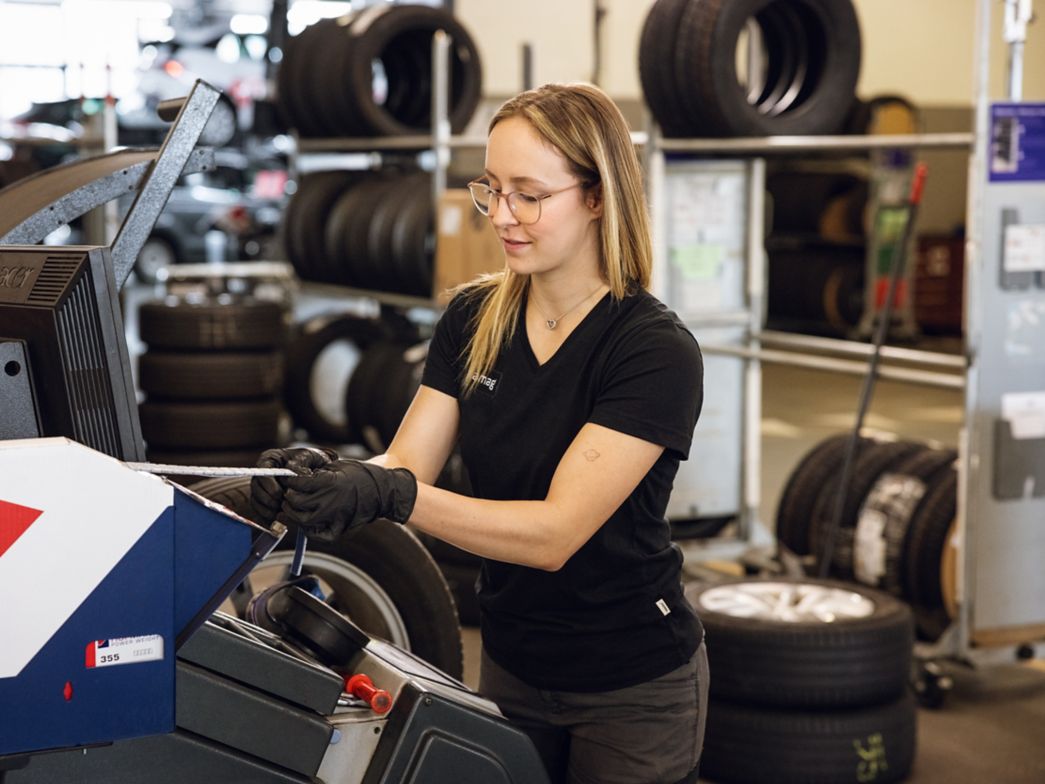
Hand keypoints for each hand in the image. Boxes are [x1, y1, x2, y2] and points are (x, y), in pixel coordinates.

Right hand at [250, 447, 337, 523]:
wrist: (318, 472)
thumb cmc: (312, 461)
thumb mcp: (309, 456)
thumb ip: (301, 461)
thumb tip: (293, 471)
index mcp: (270, 459)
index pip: (261, 471)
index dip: (268, 484)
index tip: (279, 494)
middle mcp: (263, 473)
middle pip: (256, 487)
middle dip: (267, 499)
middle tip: (281, 505)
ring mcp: (262, 487)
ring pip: (256, 500)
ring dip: (267, 509)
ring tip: (281, 513)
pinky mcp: (264, 500)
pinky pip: (260, 511)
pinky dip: (267, 517)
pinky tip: (278, 519)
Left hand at [279, 460, 416, 540]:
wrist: (384, 491)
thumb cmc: (360, 475)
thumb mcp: (336, 466)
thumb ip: (315, 472)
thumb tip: (294, 476)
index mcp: (330, 482)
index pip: (298, 483)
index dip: (289, 480)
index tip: (288, 478)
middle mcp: (331, 501)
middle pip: (296, 502)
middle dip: (289, 496)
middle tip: (290, 492)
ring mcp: (335, 517)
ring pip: (302, 520)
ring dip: (294, 513)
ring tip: (295, 507)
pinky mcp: (339, 529)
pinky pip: (316, 534)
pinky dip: (308, 530)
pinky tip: (308, 521)